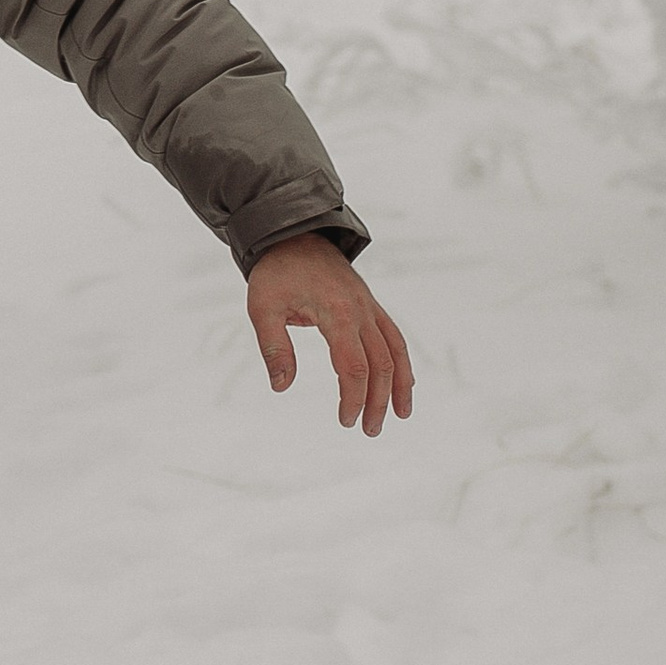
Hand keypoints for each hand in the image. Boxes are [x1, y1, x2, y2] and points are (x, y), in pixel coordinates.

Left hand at [246, 234, 414, 434]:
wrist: (293, 235)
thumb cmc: (276, 273)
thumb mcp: (262, 308)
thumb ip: (273, 347)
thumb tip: (281, 387)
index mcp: (337, 313)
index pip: (353, 366)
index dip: (353, 397)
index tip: (345, 420)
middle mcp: (361, 311)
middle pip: (381, 364)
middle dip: (379, 400)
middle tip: (369, 429)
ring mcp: (369, 307)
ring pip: (395, 350)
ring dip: (399, 384)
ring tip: (401, 415)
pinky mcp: (370, 305)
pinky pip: (393, 335)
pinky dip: (401, 361)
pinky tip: (403, 382)